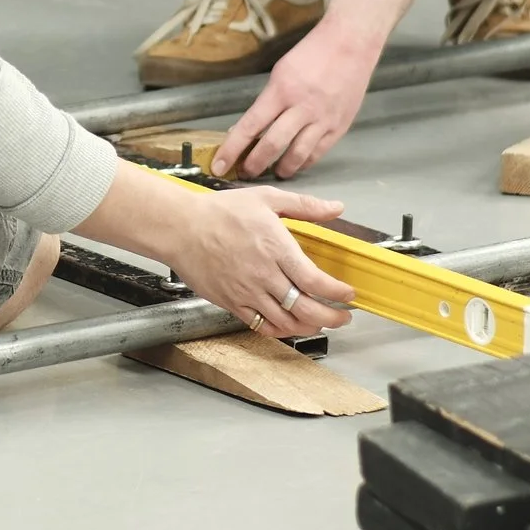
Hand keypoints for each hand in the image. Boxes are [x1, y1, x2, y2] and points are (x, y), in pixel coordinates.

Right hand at [164, 182, 356, 338]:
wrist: (180, 228)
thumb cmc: (220, 212)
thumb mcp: (266, 199)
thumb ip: (304, 206)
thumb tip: (336, 208)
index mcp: (275, 248)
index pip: (315, 281)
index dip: (337, 293)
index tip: (348, 294)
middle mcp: (263, 275)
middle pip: (305, 308)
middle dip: (331, 318)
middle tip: (343, 317)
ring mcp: (247, 292)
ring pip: (285, 322)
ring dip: (309, 327)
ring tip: (320, 322)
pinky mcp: (231, 303)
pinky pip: (260, 326)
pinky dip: (280, 330)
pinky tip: (289, 325)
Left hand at [216, 21, 382, 179]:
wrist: (351, 43)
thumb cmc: (312, 52)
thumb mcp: (281, 71)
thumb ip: (268, 101)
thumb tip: (249, 127)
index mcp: (281, 90)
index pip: (250, 126)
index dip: (232, 149)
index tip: (219, 165)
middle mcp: (302, 107)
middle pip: (272, 145)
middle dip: (254, 164)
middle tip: (245, 172)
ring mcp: (322, 119)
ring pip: (297, 155)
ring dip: (281, 169)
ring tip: (273, 172)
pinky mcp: (339, 126)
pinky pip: (318, 153)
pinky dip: (304, 162)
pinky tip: (296, 165)